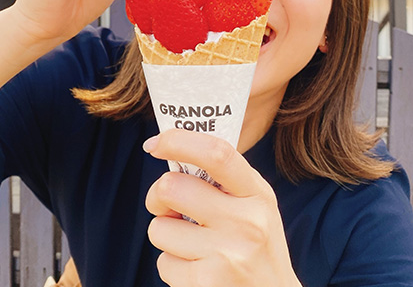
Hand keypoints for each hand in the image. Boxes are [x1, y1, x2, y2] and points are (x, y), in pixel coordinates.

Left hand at [144, 129, 300, 286]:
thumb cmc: (255, 246)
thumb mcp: (254, 205)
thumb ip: (222, 178)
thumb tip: (167, 146)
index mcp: (257, 193)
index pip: (217, 153)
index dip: (179, 141)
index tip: (155, 143)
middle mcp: (247, 222)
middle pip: (172, 187)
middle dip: (157, 196)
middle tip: (166, 206)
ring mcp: (228, 255)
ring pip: (159, 228)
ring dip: (166, 236)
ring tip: (192, 246)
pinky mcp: (207, 284)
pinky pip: (163, 263)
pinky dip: (171, 267)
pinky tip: (197, 271)